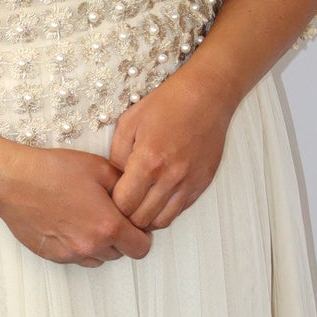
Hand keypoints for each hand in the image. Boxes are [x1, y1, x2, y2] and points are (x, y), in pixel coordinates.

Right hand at [0, 145, 154, 265]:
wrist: (13, 181)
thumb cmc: (53, 171)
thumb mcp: (100, 168)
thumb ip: (126, 186)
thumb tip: (137, 196)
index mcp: (108, 226)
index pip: (142, 247)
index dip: (143, 233)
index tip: (135, 222)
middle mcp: (91, 246)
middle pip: (122, 253)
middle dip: (122, 237)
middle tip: (110, 214)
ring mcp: (70, 254)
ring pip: (100, 258)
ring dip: (101, 243)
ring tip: (89, 218)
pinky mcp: (53, 256)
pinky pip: (77, 257)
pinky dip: (80, 246)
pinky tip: (71, 223)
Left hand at [107, 67, 237, 230]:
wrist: (206, 95)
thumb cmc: (166, 104)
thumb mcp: (129, 123)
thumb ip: (116, 156)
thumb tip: (114, 183)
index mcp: (148, 161)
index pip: (123, 205)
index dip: (112, 207)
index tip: (109, 199)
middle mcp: (171, 177)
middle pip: (141, 220)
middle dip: (127, 217)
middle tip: (121, 206)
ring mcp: (189, 182)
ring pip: (162, 221)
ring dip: (147, 218)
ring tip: (139, 205)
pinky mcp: (202, 184)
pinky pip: (179, 211)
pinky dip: (165, 210)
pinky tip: (157, 197)